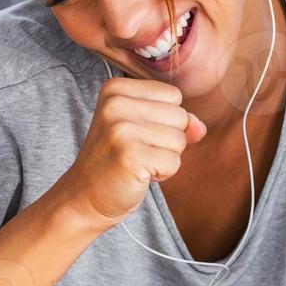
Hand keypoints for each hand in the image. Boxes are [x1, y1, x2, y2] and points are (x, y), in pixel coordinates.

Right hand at [55, 76, 206, 227]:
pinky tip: (138, 174)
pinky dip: (162, 174)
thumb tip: (199, 127)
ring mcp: (121, 130)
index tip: (137, 135)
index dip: (164, 120)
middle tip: (137, 152)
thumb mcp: (143, 129)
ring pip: (180, 140)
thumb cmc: (116, 160)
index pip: (173, 95)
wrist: (85, 197)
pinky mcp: (130, 156)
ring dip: (165, 158)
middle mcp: (115, 104)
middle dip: (167, 140)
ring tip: (137, 163)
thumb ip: (175, 121)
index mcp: (115, 89)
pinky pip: (174, 162)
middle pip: (179, 116)